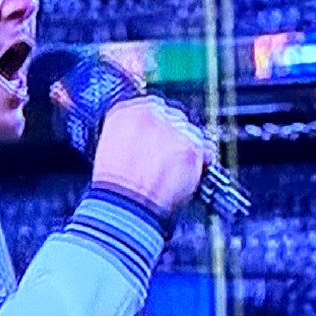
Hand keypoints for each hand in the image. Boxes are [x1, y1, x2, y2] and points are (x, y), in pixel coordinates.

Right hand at [88, 96, 209, 214]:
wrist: (123, 206)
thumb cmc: (114, 187)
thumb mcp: (110, 150)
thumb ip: (130, 136)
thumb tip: (146, 139)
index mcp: (125, 111)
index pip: (152, 108)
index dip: (158, 129)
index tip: (159, 142)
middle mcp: (149, 113)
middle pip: (174, 117)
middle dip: (174, 138)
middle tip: (167, 160)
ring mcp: (172, 127)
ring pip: (191, 132)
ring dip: (188, 149)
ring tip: (174, 173)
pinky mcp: (190, 145)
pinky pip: (205, 150)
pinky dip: (202, 163)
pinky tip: (187, 176)